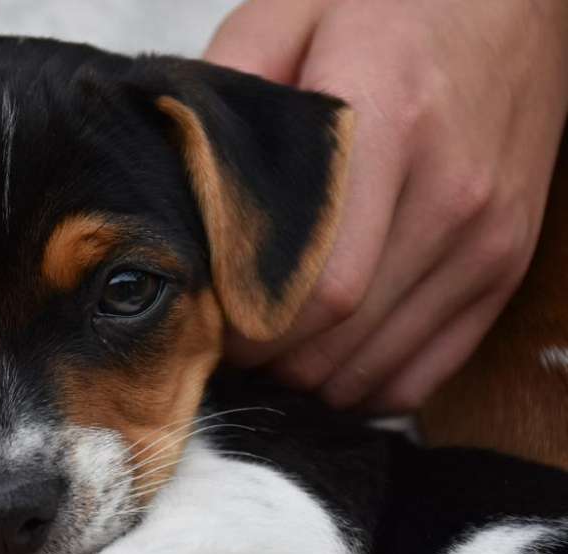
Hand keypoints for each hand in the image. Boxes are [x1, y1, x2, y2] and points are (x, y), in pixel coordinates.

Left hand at [206, 0, 567, 411]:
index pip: (317, 282)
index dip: (251, 328)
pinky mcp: (508, 258)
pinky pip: (434, 365)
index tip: (208, 326)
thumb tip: (174, 172)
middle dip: (271, 358)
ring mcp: (489, 233)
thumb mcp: (293, 14)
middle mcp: (450, 191)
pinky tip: (330, 366)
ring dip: (314, 378)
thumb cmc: (393, 3)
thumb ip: (229, 87)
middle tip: (227, 349)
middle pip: (342, 331)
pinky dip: (372, 385)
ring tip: (270, 358)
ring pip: (381, 359)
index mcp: (389, 123)